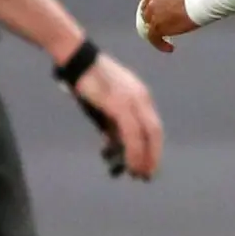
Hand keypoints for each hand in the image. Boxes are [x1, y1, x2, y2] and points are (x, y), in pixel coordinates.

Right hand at [68, 51, 164, 179]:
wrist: (79, 61)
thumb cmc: (89, 81)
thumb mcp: (104, 104)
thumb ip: (110, 122)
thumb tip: (111, 143)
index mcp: (141, 95)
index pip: (153, 125)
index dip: (153, 146)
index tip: (148, 163)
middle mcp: (142, 98)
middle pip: (155, 132)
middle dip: (153, 155)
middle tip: (147, 174)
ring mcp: (133, 101)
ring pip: (147, 135)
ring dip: (144, 157)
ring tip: (137, 173)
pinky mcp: (121, 105)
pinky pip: (132, 133)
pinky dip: (134, 151)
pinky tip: (130, 163)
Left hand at [136, 0, 200, 51]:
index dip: (153, 4)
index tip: (158, 11)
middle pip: (146, 10)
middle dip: (153, 18)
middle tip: (164, 25)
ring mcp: (152, 11)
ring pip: (148, 25)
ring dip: (156, 32)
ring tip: (167, 39)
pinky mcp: (157, 26)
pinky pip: (153, 38)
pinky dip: (160, 44)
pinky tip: (170, 48)